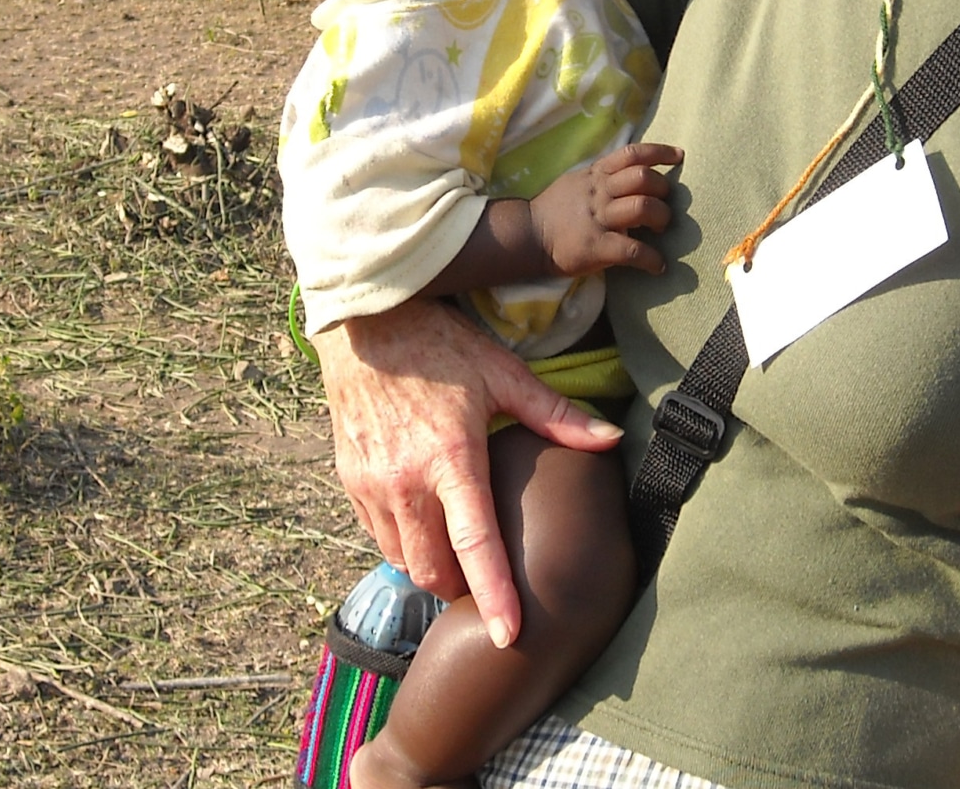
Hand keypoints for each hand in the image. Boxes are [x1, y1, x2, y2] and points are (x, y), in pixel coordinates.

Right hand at [312, 296, 625, 647]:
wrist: (364, 323)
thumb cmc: (440, 345)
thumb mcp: (502, 372)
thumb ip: (554, 415)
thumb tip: (610, 440)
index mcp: (450, 457)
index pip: (474, 545)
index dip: (492, 596)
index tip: (507, 637)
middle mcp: (405, 481)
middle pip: (434, 570)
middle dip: (463, 587)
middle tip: (490, 579)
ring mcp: (371, 485)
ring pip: (403, 561)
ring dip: (432, 568)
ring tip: (459, 553)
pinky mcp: (349, 482)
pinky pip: (378, 537)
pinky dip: (404, 543)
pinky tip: (425, 522)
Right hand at [528, 141, 681, 276]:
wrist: (528, 236)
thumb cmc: (554, 209)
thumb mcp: (576, 181)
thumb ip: (602, 176)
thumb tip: (631, 172)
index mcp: (596, 174)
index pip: (632, 154)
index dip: (660, 153)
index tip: (679, 157)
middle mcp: (600, 192)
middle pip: (644, 178)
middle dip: (663, 190)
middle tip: (663, 205)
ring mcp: (598, 218)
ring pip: (643, 207)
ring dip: (662, 218)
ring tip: (661, 230)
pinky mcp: (597, 246)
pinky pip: (634, 250)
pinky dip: (652, 259)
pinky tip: (658, 265)